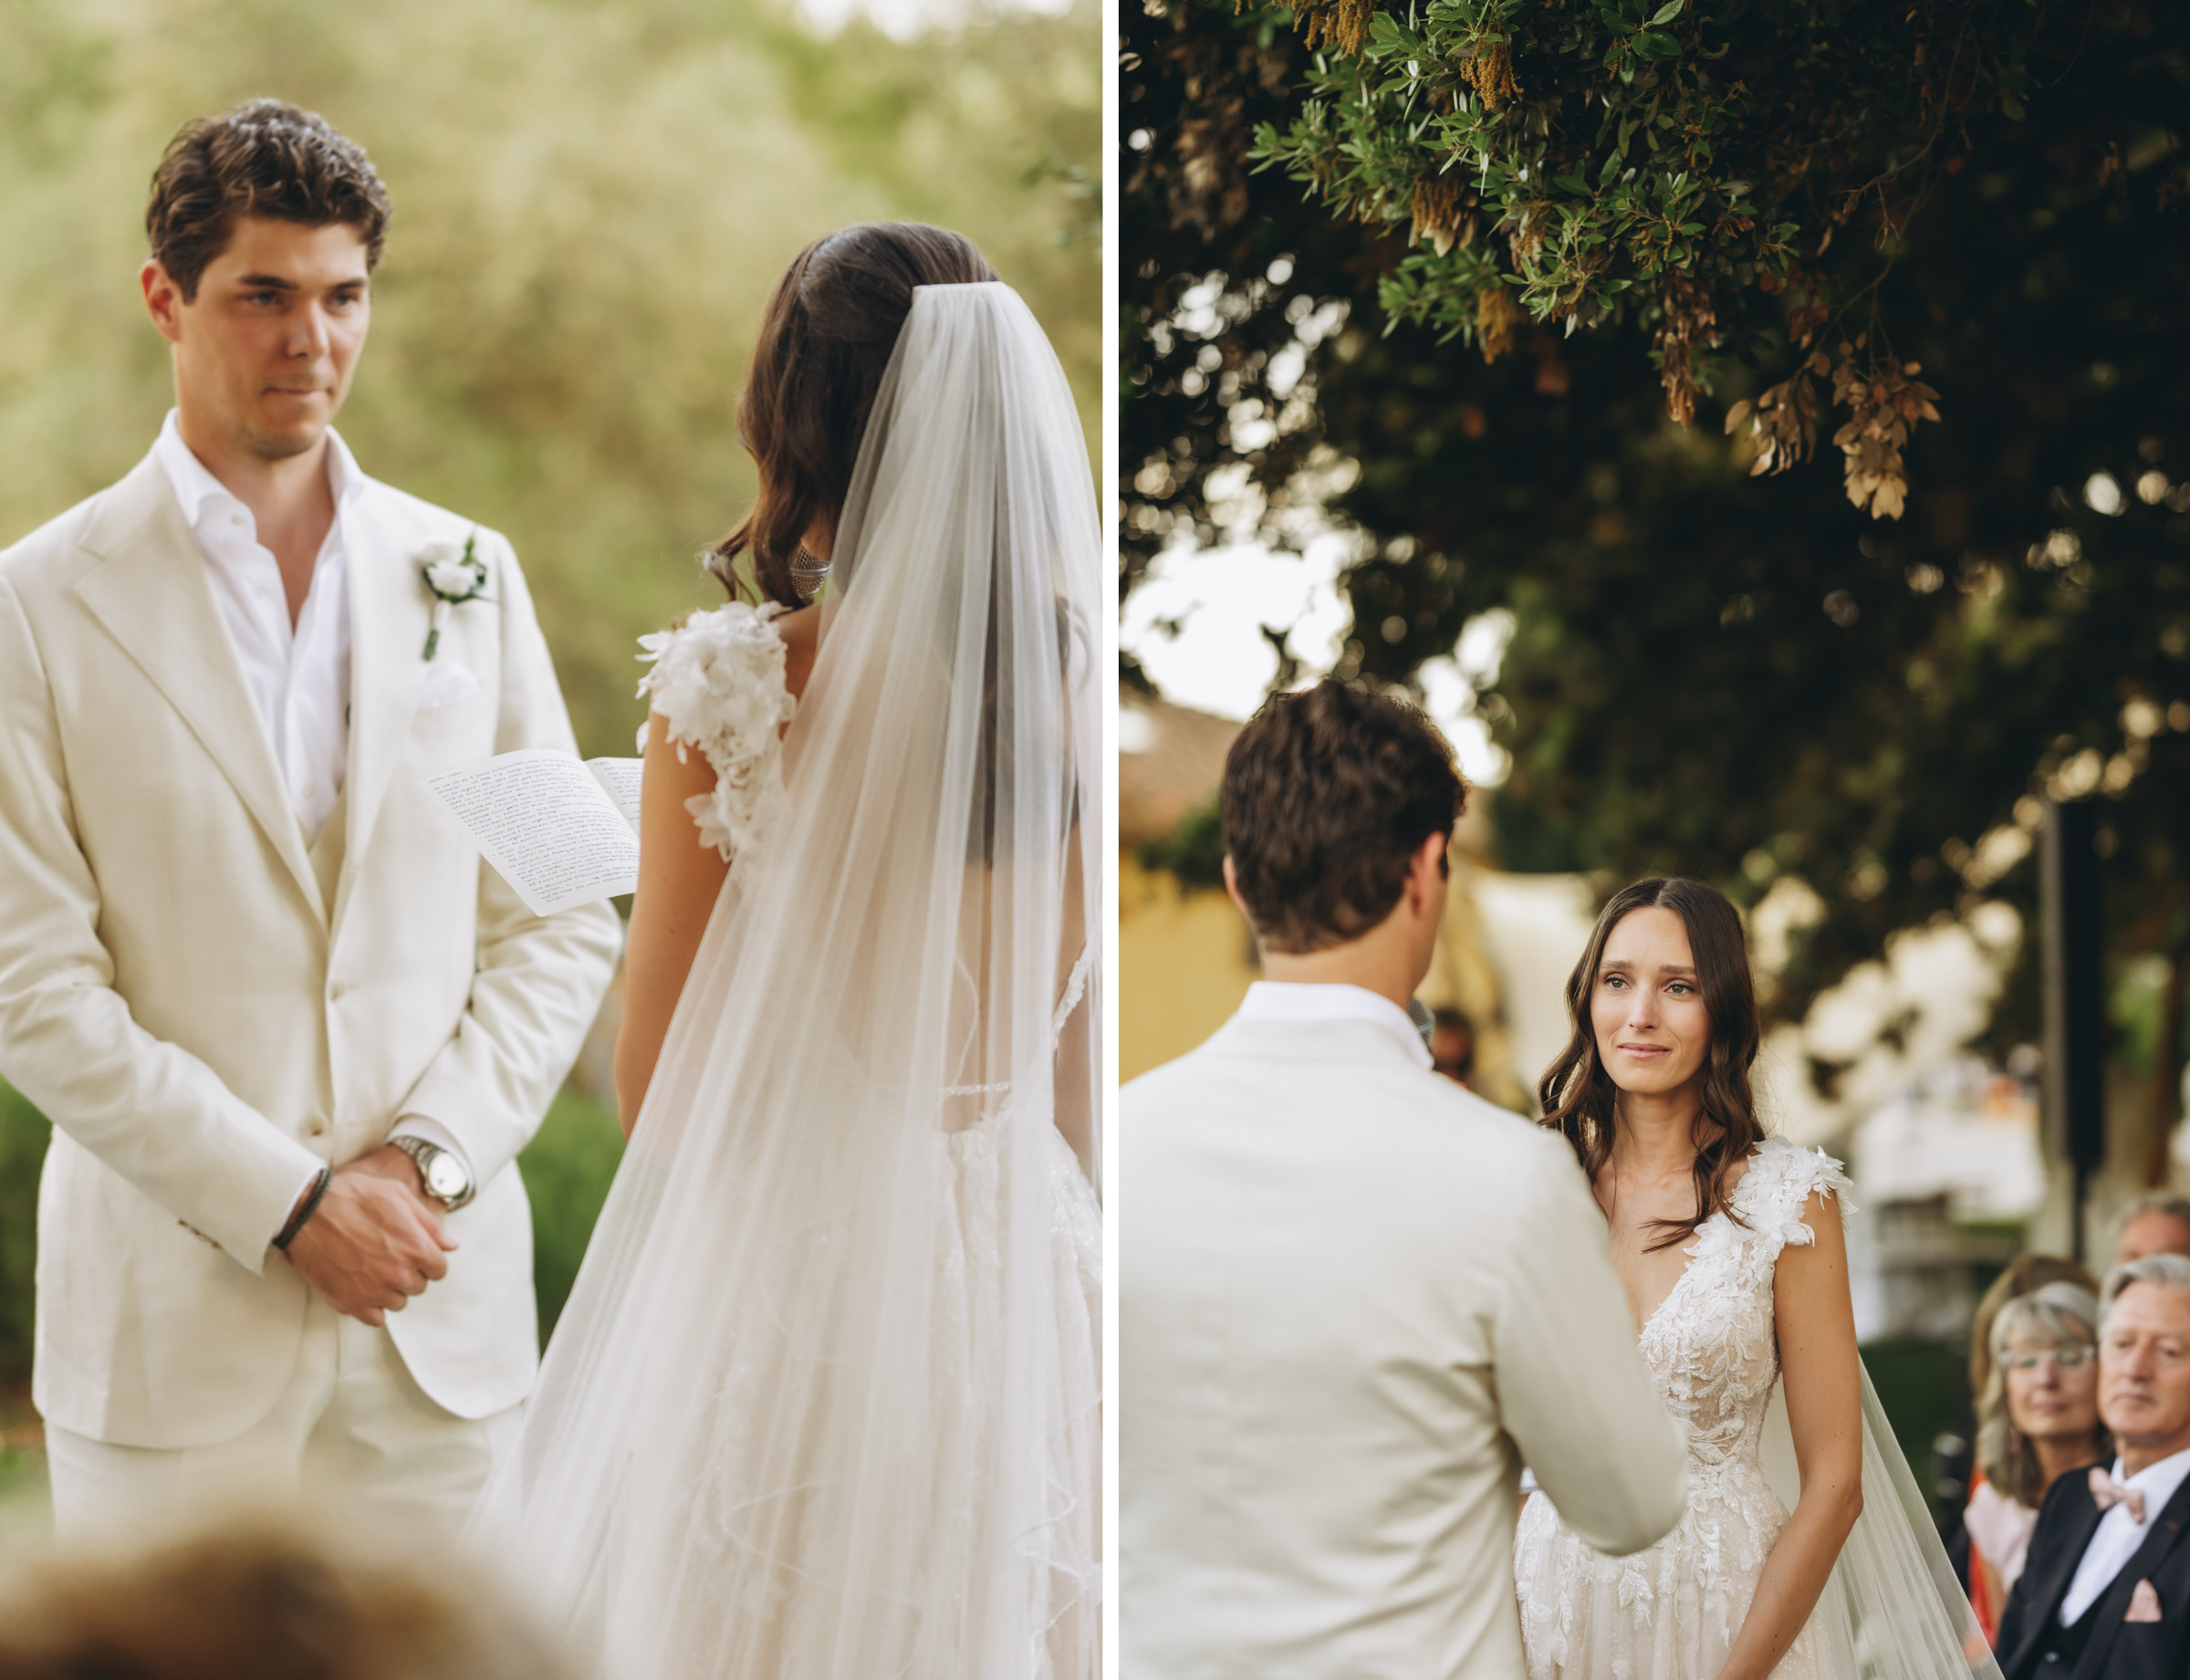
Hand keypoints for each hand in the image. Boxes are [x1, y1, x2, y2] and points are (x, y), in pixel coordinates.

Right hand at [280, 1145, 458, 1326]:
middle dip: (409, 1272)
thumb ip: (429, 1225)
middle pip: (418, 1287)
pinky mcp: (349, 1302)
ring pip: (397, 1302)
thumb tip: (452, 1245)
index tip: (413, 1252)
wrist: (306, 1209)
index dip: (428, 1260)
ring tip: (372, 1268)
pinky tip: (361, 1286)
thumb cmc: (354, 1195)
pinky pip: (374, 1318)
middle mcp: (398, 1274)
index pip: (439, 1270)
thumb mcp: (399, 1196)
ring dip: (390, 1289)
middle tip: (388, 1256)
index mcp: (416, 1248)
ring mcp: (373, 1291)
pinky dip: (371, 1306)